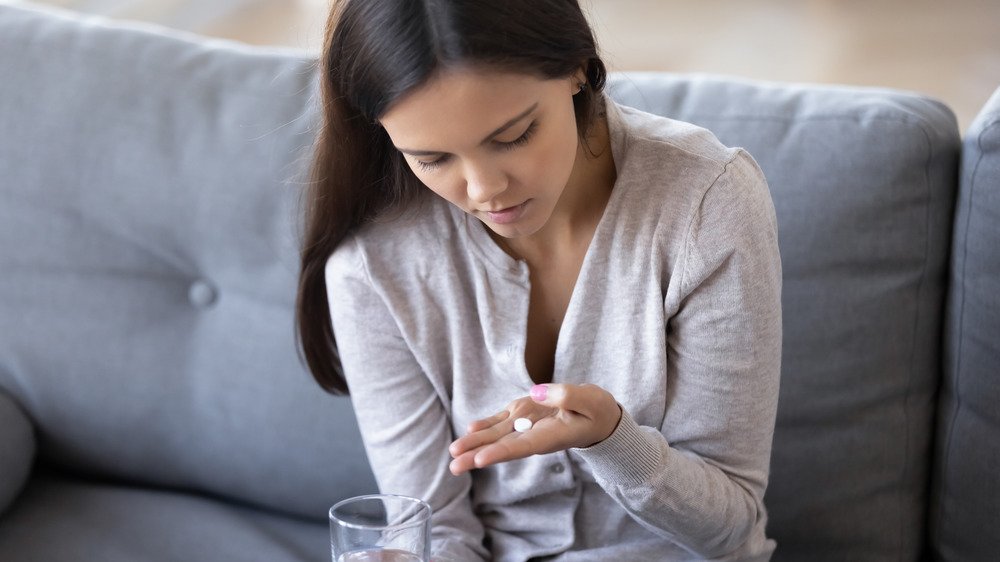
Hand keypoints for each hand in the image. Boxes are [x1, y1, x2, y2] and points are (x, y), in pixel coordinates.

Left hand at [448, 383, 622, 474]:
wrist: (598, 417)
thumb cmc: (597, 410)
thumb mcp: (591, 400)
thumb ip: (567, 395)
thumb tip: (536, 392)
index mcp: (552, 436)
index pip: (523, 447)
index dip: (501, 453)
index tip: (480, 460)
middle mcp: (536, 434)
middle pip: (504, 446)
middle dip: (478, 455)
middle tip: (455, 465)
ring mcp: (529, 425)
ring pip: (498, 435)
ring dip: (475, 443)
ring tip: (454, 452)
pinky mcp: (526, 414)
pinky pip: (503, 422)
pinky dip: (486, 425)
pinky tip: (469, 430)